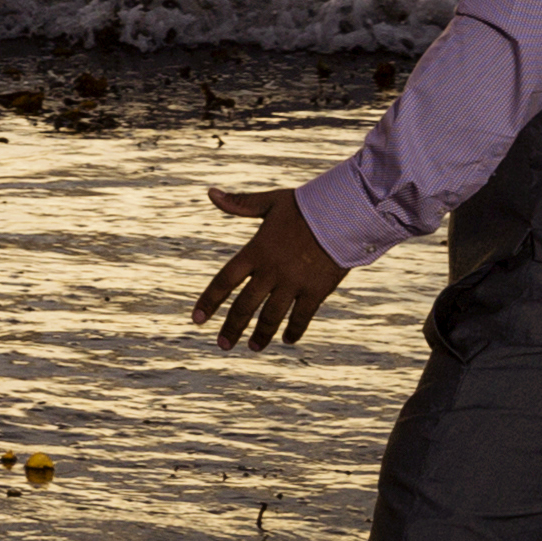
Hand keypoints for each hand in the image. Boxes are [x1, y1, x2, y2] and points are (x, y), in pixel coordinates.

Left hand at [194, 185, 345, 349]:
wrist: (345, 214)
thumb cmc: (306, 206)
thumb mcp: (270, 202)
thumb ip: (240, 204)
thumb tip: (210, 192)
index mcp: (255, 251)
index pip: (224, 282)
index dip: (209, 302)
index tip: (196, 320)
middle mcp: (271, 271)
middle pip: (244, 306)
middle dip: (232, 327)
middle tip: (222, 345)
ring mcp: (294, 283)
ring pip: (271, 316)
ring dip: (261, 334)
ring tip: (252, 348)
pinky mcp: (316, 291)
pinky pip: (302, 317)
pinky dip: (294, 330)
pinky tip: (288, 340)